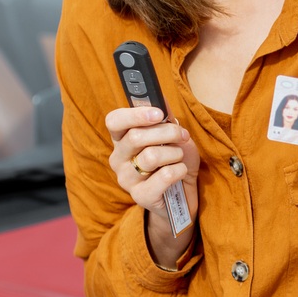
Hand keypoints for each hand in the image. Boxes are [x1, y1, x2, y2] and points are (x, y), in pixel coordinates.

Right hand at [107, 106, 200, 268]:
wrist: (183, 196)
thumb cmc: (175, 161)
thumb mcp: (173, 136)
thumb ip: (165, 119)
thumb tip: (160, 99)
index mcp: (122, 140)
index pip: (114, 121)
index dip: (135, 114)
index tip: (158, 113)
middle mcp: (118, 159)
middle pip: (135, 137)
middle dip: (167, 132)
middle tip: (182, 135)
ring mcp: (126, 179)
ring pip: (151, 156)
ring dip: (174, 153)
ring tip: (179, 157)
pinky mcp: (140, 196)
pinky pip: (163, 176)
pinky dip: (179, 170)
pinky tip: (181, 172)